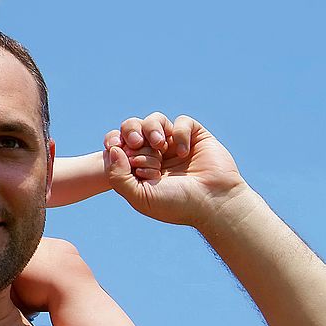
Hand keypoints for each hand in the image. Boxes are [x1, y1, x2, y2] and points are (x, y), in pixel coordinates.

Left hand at [104, 113, 246, 227]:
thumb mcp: (139, 197)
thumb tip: (113, 149)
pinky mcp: (195, 136)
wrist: (212, 204)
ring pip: (154, 120)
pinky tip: (183, 153)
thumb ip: (118, 176)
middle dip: (130, 133)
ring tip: (158, 146)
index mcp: (138, 167)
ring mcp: (174, 144)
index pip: (118, 144)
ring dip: (151, 128)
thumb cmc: (176, 204)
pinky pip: (181, 121)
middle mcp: (154, 153)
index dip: (114, 141)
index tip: (115, 147)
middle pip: (132, 128)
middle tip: (136, 144)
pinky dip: (179, 133)